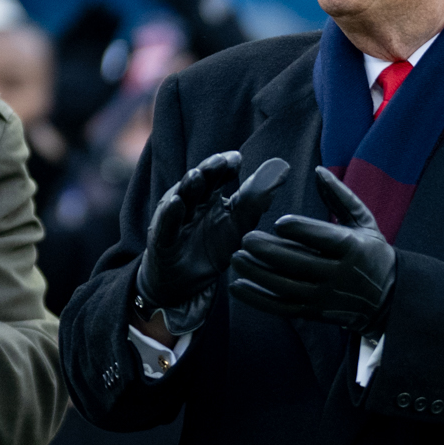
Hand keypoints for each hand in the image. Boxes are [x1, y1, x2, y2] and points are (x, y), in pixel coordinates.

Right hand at [136, 150, 290, 328]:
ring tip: (197, 176)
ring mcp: (174, 220)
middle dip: (208, 170)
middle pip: (199, 182)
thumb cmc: (211, 249)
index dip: (225, 166)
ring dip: (188, 187)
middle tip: (220, 161)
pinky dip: (170, 215)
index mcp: (208, 195)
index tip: (238, 160)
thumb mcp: (239, 225)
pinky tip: (176, 204)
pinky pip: (166, 227)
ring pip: (180, 199)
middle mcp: (190, 202)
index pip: (217, 175)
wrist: (185, 284)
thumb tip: (281, 170)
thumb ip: (256, 200)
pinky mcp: (162, 241)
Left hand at [229, 167, 395, 331]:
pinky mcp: (313, 312)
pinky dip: (258, 299)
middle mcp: (338, 274)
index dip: (301, 230)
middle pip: (299, 263)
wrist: (387, 299)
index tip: (278, 222)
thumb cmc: (371, 252)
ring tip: (236, 259)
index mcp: (352, 247)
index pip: (324, 239)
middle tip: (245, 238)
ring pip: (286, 287)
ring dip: (257, 274)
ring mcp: (325, 296)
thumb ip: (340, 196)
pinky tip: (237, 287)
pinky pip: (282, 307)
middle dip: (269, 251)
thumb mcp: (364, 222)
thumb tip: (318, 170)